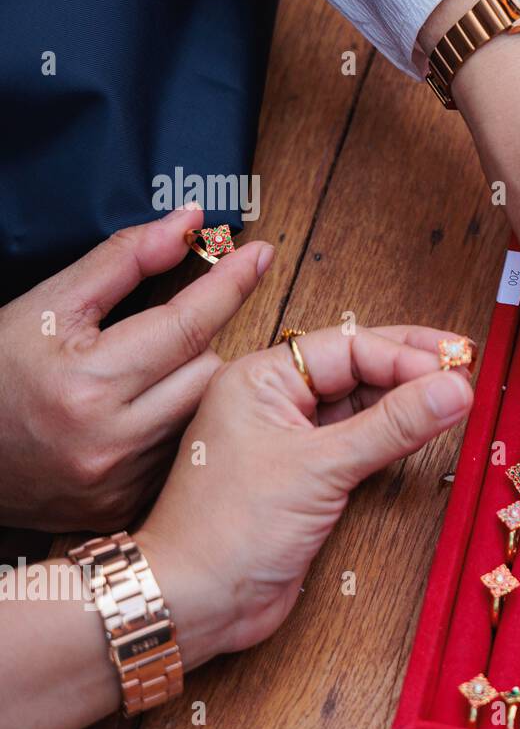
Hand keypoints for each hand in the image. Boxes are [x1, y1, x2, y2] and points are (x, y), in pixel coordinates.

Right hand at [0, 205, 271, 530]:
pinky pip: (184, 451)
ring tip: (137, 382)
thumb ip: (123, 260)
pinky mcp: (129, 506)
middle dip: (192, 346)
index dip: (229, 284)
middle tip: (151, 343)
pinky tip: (134, 422)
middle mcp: (112, 440)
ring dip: (186, 387)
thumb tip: (187, 222)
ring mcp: (123, 481)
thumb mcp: (48, 305)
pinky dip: (173, 428)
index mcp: (88, 382)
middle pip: (207, 371)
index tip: (261, 255)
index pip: (187, 323)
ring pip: (202, 412)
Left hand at [135, 324, 473, 657]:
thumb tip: (454, 388)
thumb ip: (394, 425)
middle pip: (358, 366)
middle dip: (413, 366)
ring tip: (457, 396)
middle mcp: (275, 401)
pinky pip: (361, 440)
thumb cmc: (227, 532)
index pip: (349, 345)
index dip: (406, 356)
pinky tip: (426, 429)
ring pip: (363, 403)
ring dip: (408, 400)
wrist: (195, 605)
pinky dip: (395, 434)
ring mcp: (291, 439)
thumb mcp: (321, 468)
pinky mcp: (307, 477)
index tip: (455, 371)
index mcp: (260, 379)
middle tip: (466, 366)